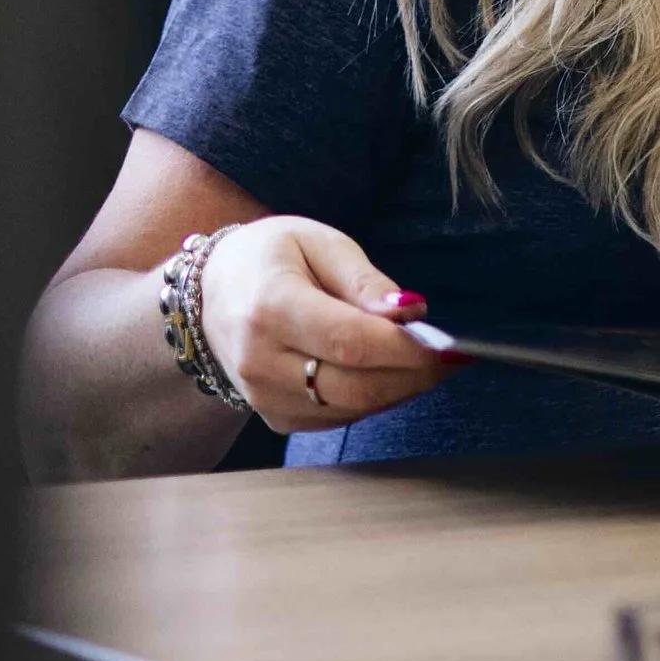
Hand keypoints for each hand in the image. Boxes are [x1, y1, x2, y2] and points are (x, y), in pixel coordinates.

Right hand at [197, 216, 445, 433]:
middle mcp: (261, 362)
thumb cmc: (268, 258)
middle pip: (356, 386)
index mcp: (271, 308)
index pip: (351, 342)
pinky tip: (389, 373)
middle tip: (450, 358)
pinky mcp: (275, 418)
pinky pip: (338, 417)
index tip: (448, 345)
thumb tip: (411, 313)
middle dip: (414, 376)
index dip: (406, 349)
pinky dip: (374, 399)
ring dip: (399, 390)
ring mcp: (264, 398)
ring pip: (352, 409)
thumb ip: (365, 279)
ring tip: (425, 360)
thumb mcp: (317, 242)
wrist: (209, 294)